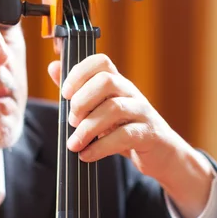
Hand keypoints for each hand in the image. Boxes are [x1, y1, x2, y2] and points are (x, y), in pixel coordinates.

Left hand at [47, 54, 213, 217]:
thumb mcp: (103, 110)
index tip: (65, 93)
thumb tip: (54, 67)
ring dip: (88, 128)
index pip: (101, 62)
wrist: (162, 155)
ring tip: (75, 144)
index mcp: (118, 84)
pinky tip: (87, 155)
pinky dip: (100, 147)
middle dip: (82, 101)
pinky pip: (124, 136)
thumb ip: (79, 91)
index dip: (79, 72)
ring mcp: (142, 112)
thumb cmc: (128, 130)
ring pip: (114, 108)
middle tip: (71, 120)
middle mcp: (131, 93)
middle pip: (106, 81)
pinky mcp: (149, 134)